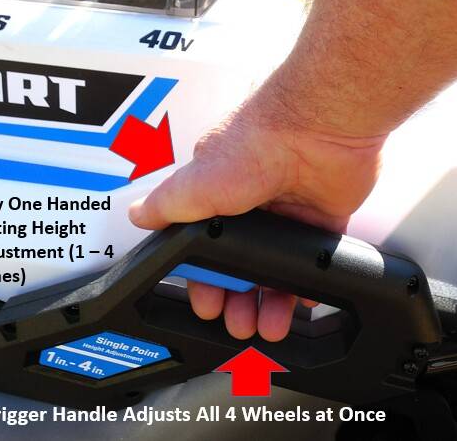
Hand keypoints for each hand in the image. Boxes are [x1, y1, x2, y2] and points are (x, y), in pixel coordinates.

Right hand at [129, 80, 384, 341]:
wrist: (315, 130)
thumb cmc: (256, 146)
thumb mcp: (197, 182)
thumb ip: (167, 204)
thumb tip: (137, 214)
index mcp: (218, 197)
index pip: (204, 252)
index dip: (205, 282)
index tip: (208, 304)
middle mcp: (251, 207)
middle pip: (241, 267)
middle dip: (237, 300)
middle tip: (238, 323)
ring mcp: (286, 214)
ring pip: (275, 270)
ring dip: (271, 302)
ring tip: (270, 326)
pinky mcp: (319, 218)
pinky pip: (313, 260)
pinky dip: (307, 282)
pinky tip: (302, 300)